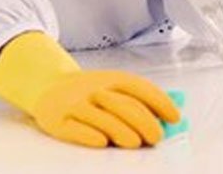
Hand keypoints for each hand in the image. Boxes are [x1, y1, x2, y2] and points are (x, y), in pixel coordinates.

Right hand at [0, 31, 180, 148]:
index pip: (139, 87)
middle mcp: (93, 89)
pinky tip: (102, 143)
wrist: (47, 86)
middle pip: (122, 104)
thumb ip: (137, 98)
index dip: (159, 102)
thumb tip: (169, 116)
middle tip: (156, 137)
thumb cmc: (89, 92)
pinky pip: (75, 129)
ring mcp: (75, 104)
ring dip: (121, 130)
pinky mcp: (58, 120)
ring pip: (101, 118)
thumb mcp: (111, 86)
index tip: (174, 117)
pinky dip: (89, 135)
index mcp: (111, 79)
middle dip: (143, 121)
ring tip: (136, 143)